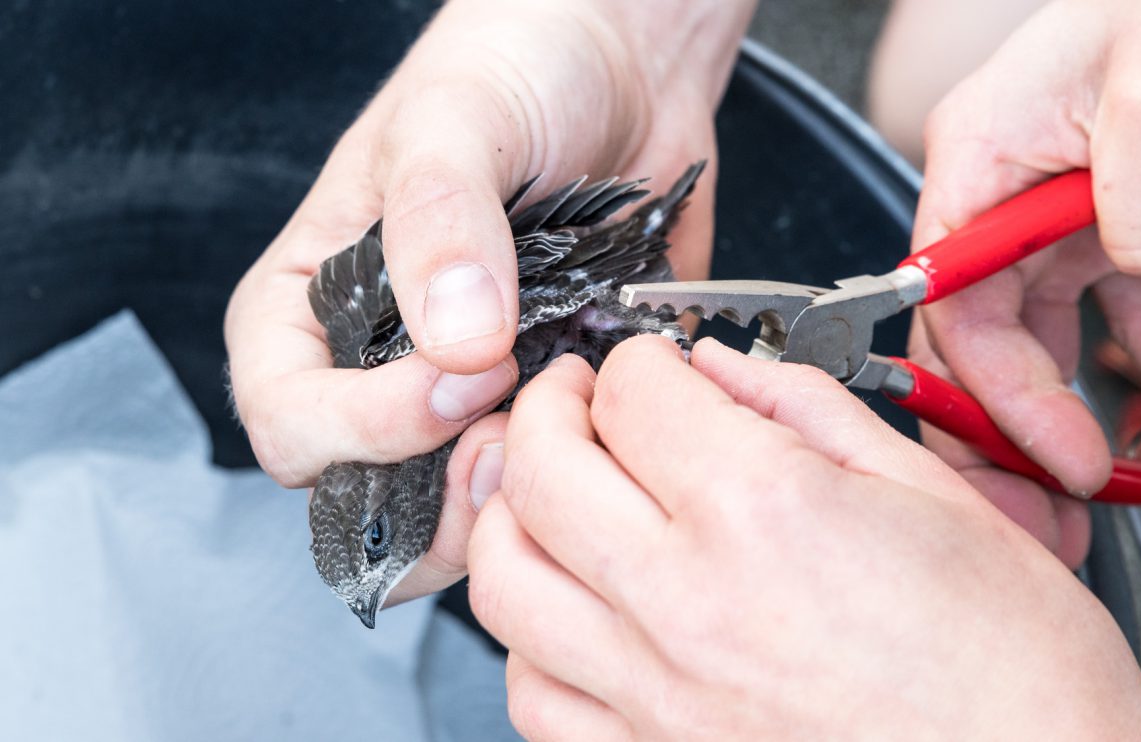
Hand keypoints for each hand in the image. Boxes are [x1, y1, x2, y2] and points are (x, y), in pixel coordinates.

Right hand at [224, 0, 752, 488]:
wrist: (625, 63)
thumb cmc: (516, 66)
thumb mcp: (456, 120)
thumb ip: (440, 223)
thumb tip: (456, 344)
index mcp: (312, 300)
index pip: (289, 419)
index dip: (360, 429)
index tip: (460, 379)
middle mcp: (379, 362)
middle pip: (365, 495)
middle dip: (436, 494)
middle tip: (512, 437)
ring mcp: (463, 390)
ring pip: (452, 511)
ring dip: (506, 499)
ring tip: (564, 432)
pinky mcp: (543, 397)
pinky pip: (540, 481)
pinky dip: (573, 477)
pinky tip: (609, 421)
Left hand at [467, 336, 1140, 739]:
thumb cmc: (1013, 664)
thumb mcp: (928, 491)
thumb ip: (805, 410)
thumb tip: (720, 368)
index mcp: (764, 511)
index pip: (634, 394)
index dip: (638, 358)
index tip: (653, 363)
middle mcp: (689, 604)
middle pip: (540, 471)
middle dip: (546, 408)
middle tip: (574, 397)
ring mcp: (658, 697)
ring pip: (506, 582)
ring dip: (513, 515)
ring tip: (552, 491)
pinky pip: (535, 695)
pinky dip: (533, 637)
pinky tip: (576, 609)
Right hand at [902, 0, 1140, 525]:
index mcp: (980, 157)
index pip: (953, 301)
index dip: (994, 389)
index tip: (1055, 455)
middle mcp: (1009, 193)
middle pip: (992, 337)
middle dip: (1028, 427)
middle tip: (1067, 505)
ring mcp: (1066, 213)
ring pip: (1064, 341)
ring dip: (1107, 413)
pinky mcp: (1129, 224)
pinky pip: (1140, 318)